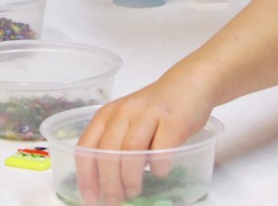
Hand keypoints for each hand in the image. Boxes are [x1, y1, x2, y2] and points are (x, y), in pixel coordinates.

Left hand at [75, 74, 213, 205]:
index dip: (86, 176)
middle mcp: (125, 112)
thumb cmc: (156, 109)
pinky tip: (159, 172)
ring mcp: (149, 114)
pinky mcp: (174, 121)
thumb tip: (106, 184)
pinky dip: (158, 167)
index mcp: (108, 114)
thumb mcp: (128, 120)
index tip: (90, 198)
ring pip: (131, 151)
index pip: (87, 146)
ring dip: (130, 178)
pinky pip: (161, 150)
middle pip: (107, 152)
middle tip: (115, 201)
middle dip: (109, 183)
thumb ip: (116, 143)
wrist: (191, 83)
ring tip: (133, 192)